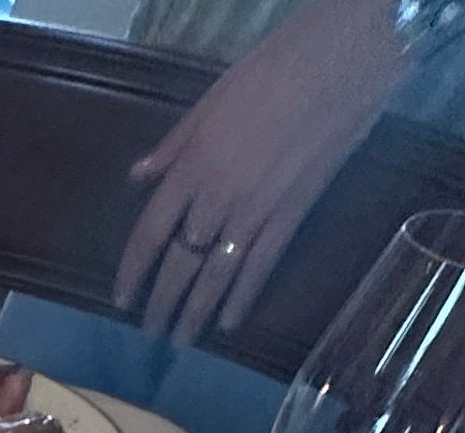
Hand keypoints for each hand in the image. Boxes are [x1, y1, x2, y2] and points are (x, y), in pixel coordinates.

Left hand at [114, 0, 408, 347]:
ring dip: (195, 313)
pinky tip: (229, 323)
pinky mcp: (293, 214)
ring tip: (180, 342)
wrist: (343, 60)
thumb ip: (173, 146)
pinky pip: (261, 266)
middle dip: (161, 304)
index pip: (149, 234)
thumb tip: (137, 178)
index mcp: (191, 168)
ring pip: (215, 276)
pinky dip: (243, 297)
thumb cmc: (274, 69)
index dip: (132, 272)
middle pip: (178, 264)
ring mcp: (255, 211)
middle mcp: (216, 198)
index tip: (121, 300)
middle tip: (149, 334)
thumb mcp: (211, 101)